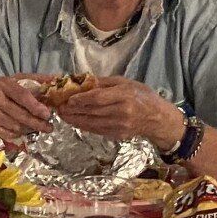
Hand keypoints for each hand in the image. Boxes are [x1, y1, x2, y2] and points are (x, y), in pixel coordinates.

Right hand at [0, 73, 57, 141]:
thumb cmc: (1, 92)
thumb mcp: (16, 81)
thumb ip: (36, 80)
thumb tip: (57, 78)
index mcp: (4, 84)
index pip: (22, 96)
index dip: (36, 106)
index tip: (47, 114)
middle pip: (20, 114)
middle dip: (37, 123)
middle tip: (49, 127)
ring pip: (15, 126)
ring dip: (28, 129)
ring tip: (36, 128)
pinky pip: (8, 134)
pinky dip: (18, 134)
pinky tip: (23, 131)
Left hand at [59, 76, 183, 149]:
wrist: (157, 118)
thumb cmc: (142, 96)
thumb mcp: (126, 83)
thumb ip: (104, 83)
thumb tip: (83, 81)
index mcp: (124, 96)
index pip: (98, 98)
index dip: (81, 99)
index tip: (68, 99)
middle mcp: (121, 112)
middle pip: (92, 112)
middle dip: (73, 111)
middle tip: (59, 108)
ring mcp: (119, 126)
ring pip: (91, 123)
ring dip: (75, 120)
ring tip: (63, 115)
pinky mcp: (117, 135)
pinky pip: (96, 130)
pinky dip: (84, 126)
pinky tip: (75, 121)